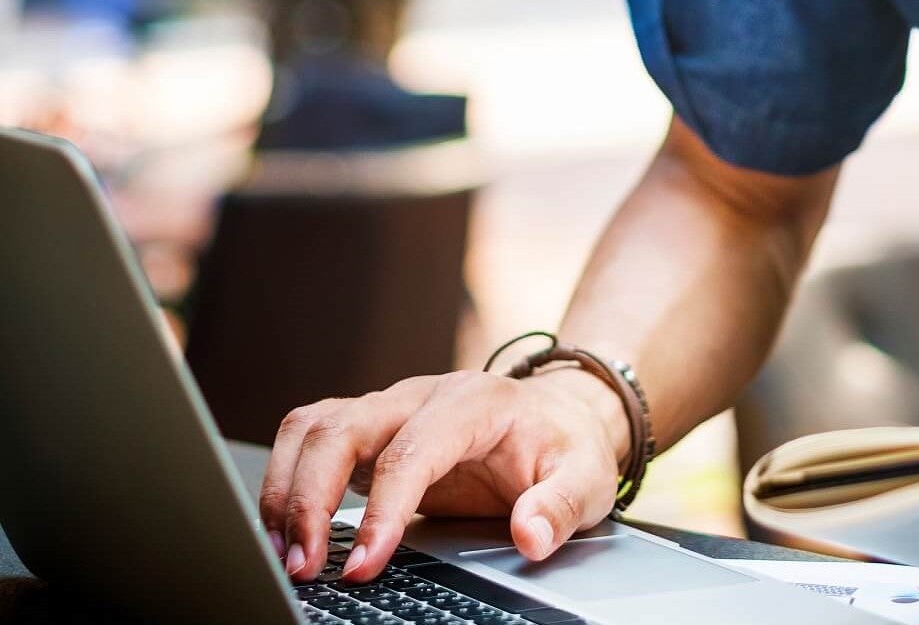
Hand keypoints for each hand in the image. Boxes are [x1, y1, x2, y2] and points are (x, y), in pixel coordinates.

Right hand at [259, 368, 628, 583]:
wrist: (557, 416)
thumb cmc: (565, 445)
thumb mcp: (587, 476)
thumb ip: (561, 505)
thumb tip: (531, 536)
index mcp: (475, 402)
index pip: (413, 450)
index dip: (383, 508)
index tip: (366, 561)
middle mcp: (421, 395)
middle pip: (343, 428)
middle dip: (311, 497)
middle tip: (307, 566)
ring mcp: (390, 408)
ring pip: (313, 427)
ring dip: (287, 489)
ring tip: (288, 555)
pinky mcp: (370, 429)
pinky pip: (311, 441)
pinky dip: (288, 482)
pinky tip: (288, 532)